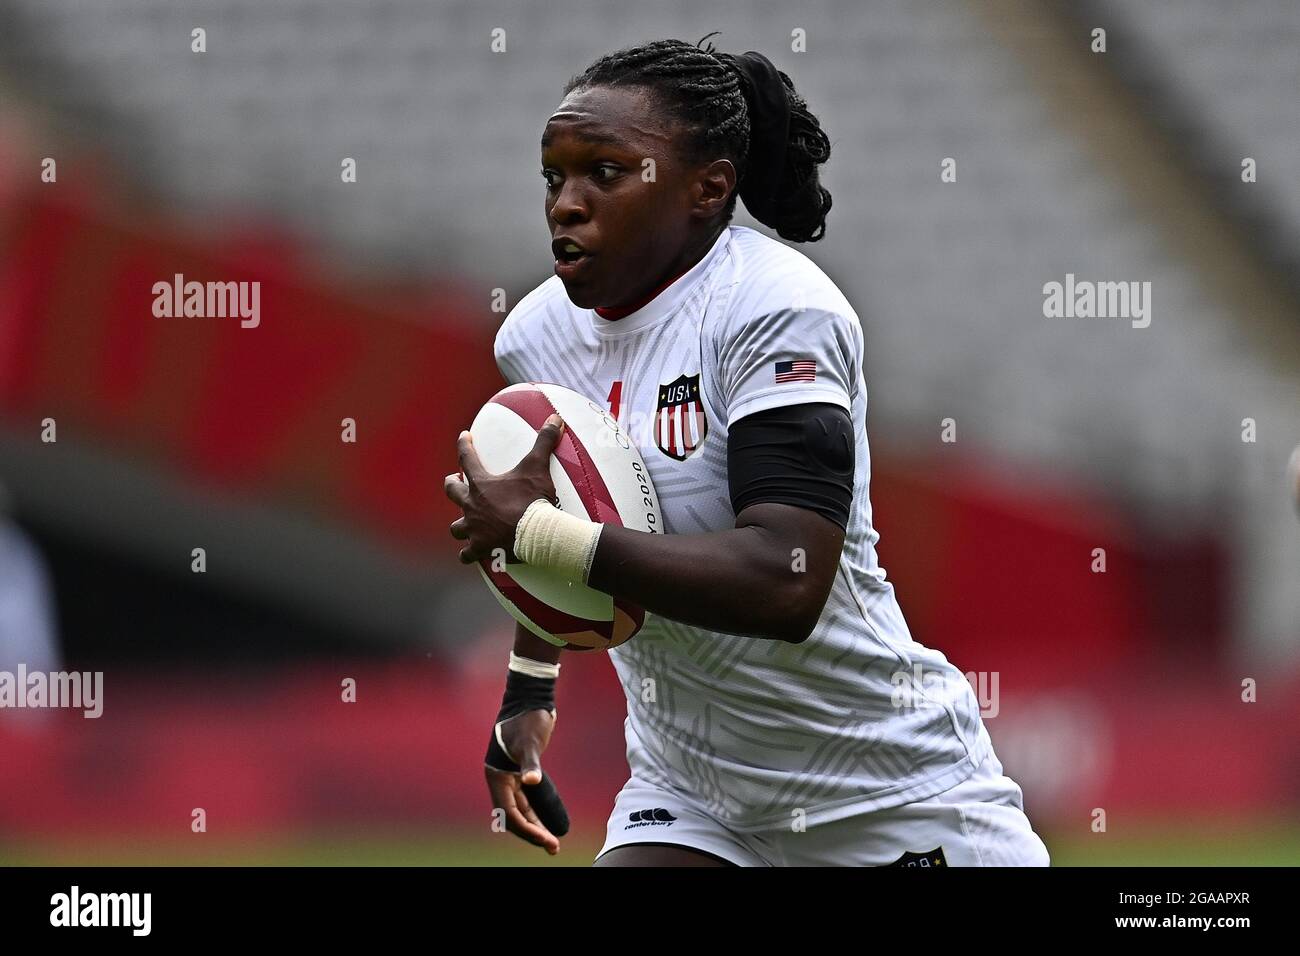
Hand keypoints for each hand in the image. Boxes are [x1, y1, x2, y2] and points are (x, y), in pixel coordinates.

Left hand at [445, 414, 564, 564]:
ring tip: (463, 524)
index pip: (467, 458)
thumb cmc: (533, 500)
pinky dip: (468, 553)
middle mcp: (471, 506)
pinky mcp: (480, 548)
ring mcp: (473, 529)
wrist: (535, 533)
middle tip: (454, 482)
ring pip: (456, 527)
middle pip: (452, 492)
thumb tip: (555, 418)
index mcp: (481, 484)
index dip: (464, 445)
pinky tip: (470, 554)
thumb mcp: (538, 467)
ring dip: (459, 524)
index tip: (463, 437)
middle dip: (452, 485)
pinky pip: (467, 554)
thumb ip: (544, 442)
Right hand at [486, 708, 566, 853]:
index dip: (527, 830)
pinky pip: (529, 798)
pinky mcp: (523, 769)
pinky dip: (539, 810)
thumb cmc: (528, 718)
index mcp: (497, 775)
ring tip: (552, 841)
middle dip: (533, 832)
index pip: (509, 813)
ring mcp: (512, 775)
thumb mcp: (530, 741)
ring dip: (536, 824)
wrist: (531, 698)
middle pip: (515, 814)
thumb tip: (531, 779)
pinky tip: (550, 820)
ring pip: (522, 808)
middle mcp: (501, 778)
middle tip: (553, 847)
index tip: (546, 840)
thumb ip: (531, 762)